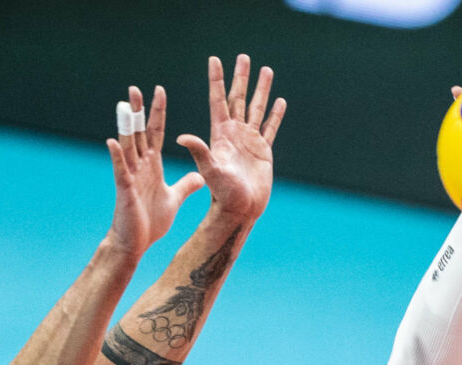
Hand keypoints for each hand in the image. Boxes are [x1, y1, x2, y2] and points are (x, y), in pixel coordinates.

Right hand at [105, 85, 204, 256]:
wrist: (136, 243)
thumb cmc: (151, 221)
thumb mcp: (174, 199)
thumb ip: (185, 185)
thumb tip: (200, 176)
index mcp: (152, 165)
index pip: (155, 132)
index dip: (157, 113)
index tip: (159, 91)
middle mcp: (140, 166)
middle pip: (139, 132)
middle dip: (138, 111)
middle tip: (136, 88)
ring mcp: (131, 175)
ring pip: (128, 145)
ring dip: (126, 126)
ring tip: (123, 105)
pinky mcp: (124, 188)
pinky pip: (120, 169)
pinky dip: (117, 155)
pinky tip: (112, 141)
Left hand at [178, 54, 284, 224]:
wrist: (240, 209)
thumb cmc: (223, 194)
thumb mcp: (209, 170)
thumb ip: (199, 152)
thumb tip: (182, 137)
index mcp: (220, 134)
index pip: (218, 99)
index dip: (217, 80)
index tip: (214, 59)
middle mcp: (234, 133)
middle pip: (238, 98)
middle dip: (241, 77)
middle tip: (243, 57)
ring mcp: (249, 140)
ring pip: (256, 107)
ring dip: (261, 89)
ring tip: (266, 70)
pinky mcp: (263, 150)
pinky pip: (270, 127)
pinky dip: (275, 114)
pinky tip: (279, 101)